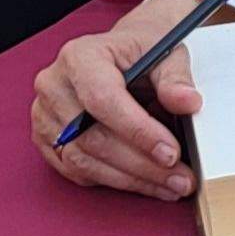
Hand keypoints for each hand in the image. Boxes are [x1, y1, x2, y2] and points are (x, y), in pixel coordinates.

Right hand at [28, 0, 210, 200]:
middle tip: (180, 178)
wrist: (125, 53)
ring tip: (171, 185)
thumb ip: (176, 78)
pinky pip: (78, 171)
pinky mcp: (48, 141)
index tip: (171, 153)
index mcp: (80, 56)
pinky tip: (147, 182)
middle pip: (93, 137)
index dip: (138, 131)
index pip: (102, 99)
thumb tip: (188, 102)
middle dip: (141, 164)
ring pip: (84, 161)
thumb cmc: (143, 50)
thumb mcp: (167, 53)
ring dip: (131, 179)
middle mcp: (54, 86)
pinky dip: (115, 181)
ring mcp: (46, 116)